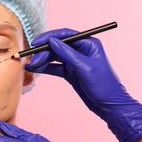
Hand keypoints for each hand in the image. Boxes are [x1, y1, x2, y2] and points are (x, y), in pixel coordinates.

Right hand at [25, 28, 141, 141]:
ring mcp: (75, 62)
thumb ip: (67, 53)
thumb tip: (51, 41)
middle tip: (33, 60)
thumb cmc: (104, 85)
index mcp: (88, 44)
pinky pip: (55, 67)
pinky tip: (35, 70)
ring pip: (54, 57)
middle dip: (43, 52)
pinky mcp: (71, 72)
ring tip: (32, 66)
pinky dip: (45, 68)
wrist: (110, 106)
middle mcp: (81, 50)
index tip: (35, 42)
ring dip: (42, 60)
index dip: (49, 37)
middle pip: (57, 46)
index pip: (65, 35)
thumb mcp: (84, 67)